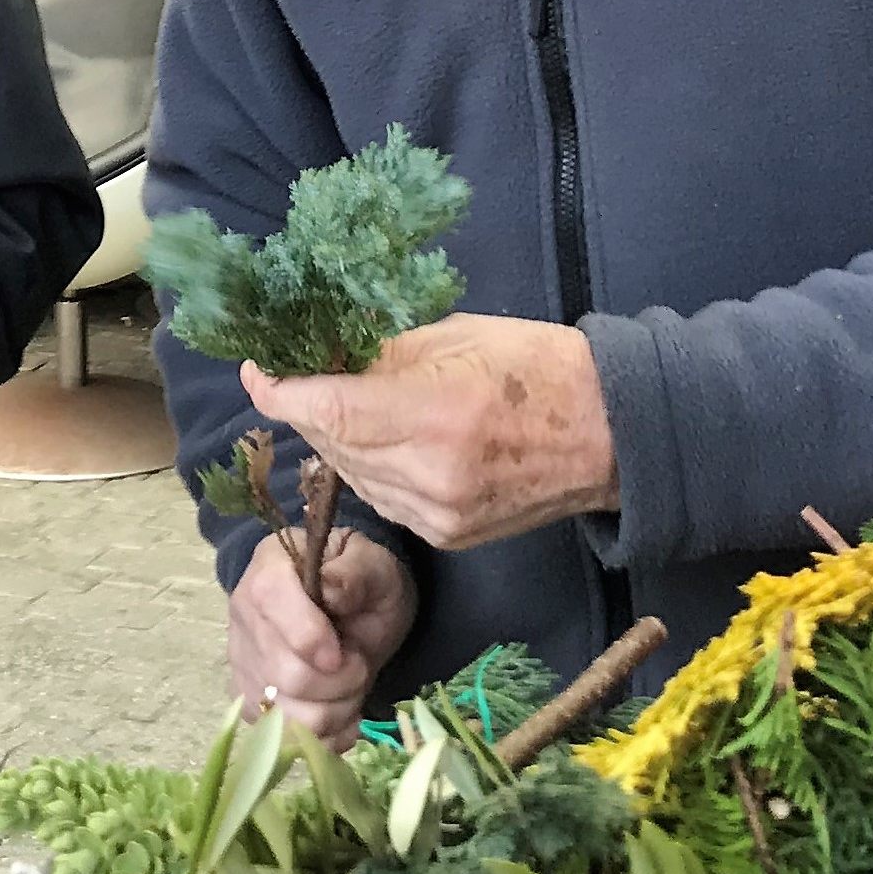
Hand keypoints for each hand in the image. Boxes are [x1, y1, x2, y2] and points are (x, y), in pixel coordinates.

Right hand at [227, 531, 417, 735]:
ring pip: (287, 717)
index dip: (311, 637)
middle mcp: (244, 616)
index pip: (271, 601)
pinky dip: (326, 734)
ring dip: (336, 711)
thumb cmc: (364, 583)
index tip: (347, 651)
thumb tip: (331, 593)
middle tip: (359, 664)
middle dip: (340, 681)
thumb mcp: (373, 566)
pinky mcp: (251, 702)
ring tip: (350, 687)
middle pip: (285, 676)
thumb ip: (355, 574)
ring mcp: (243, 664)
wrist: (356, 608)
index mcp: (269, 569)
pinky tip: (342, 711)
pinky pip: (286, 740)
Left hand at [242, 315, 616, 550]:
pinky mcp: (447, 537)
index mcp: (435, 412)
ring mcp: (437, 514)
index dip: (283, 393)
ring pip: (353, 477)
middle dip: (310, 409)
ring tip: (349, 404)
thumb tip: (321, 356)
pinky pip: (383, 500)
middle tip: (303, 372)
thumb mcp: (460, 336)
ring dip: (338, 441)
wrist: (613, 436)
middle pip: (333, 445)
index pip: (329, 411)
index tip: (259, 370)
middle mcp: (429, 474)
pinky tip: (387, 442)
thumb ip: (385, 353)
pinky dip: (372, 469)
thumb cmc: (542, 367)